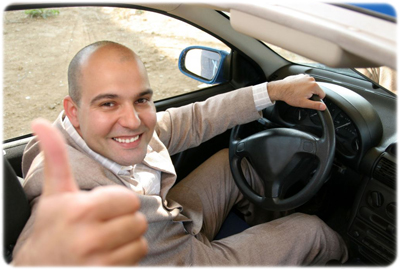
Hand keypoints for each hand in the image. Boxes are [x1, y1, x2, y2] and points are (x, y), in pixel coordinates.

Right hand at [13, 119, 147, 265]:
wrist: (41, 267)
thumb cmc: (52, 227)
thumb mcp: (55, 192)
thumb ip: (55, 156)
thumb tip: (40, 122)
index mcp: (81, 211)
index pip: (130, 200)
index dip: (118, 202)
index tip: (101, 208)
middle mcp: (90, 238)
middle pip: (138, 220)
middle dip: (123, 220)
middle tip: (103, 225)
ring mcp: (99, 261)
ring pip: (140, 240)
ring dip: (127, 239)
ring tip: (105, 239)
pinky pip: (137, 257)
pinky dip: (127, 255)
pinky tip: (108, 254)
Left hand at [268, 74, 326, 110]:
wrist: (280, 89)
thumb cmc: (290, 95)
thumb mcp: (304, 103)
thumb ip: (315, 105)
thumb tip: (323, 107)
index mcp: (314, 86)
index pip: (322, 94)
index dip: (317, 99)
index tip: (310, 100)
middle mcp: (311, 79)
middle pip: (316, 89)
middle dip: (311, 94)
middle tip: (302, 97)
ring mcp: (305, 77)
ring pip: (310, 85)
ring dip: (306, 89)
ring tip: (298, 93)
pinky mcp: (300, 76)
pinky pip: (304, 82)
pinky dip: (302, 85)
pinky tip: (296, 89)